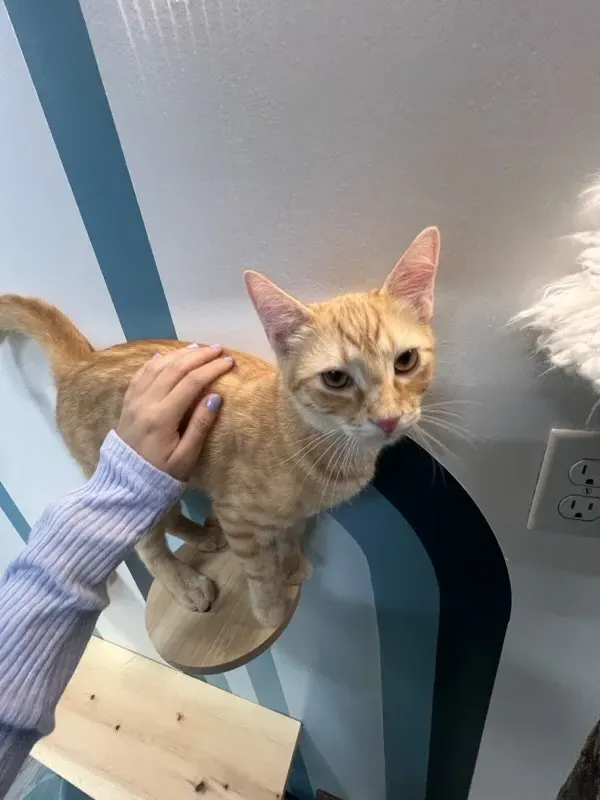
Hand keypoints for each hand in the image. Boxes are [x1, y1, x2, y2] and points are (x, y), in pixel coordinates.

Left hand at [117, 344, 232, 479]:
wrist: (126, 483)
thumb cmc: (162, 473)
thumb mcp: (186, 457)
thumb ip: (200, 426)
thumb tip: (215, 397)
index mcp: (162, 417)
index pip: (191, 383)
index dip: (212, 369)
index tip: (229, 362)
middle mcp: (146, 402)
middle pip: (174, 369)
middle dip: (199, 356)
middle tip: (219, 349)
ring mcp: (134, 400)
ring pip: (157, 367)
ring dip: (179, 354)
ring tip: (198, 348)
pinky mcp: (128, 402)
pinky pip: (141, 374)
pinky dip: (155, 361)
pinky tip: (165, 355)